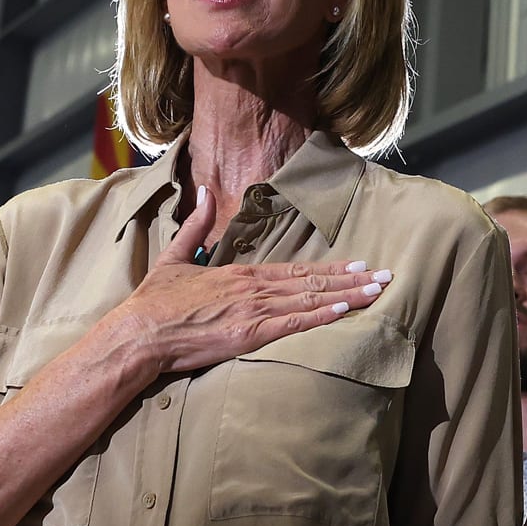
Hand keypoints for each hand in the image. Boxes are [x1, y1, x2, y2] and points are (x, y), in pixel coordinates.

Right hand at [99, 194, 389, 379]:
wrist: (140, 332)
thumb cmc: (155, 303)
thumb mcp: (175, 258)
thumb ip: (195, 227)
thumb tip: (203, 192)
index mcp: (239, 274)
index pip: (294, 269)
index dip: (330, 268)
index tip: (358, 264)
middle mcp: (253, 288)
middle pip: (312, 282)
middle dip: (352, 279)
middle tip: (386, 275)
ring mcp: (253, 310)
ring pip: (310, 300)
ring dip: (347, 295)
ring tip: (378, 291)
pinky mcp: (248, 334)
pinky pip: (293, 323)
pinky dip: (321, 315)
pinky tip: (346, 310)